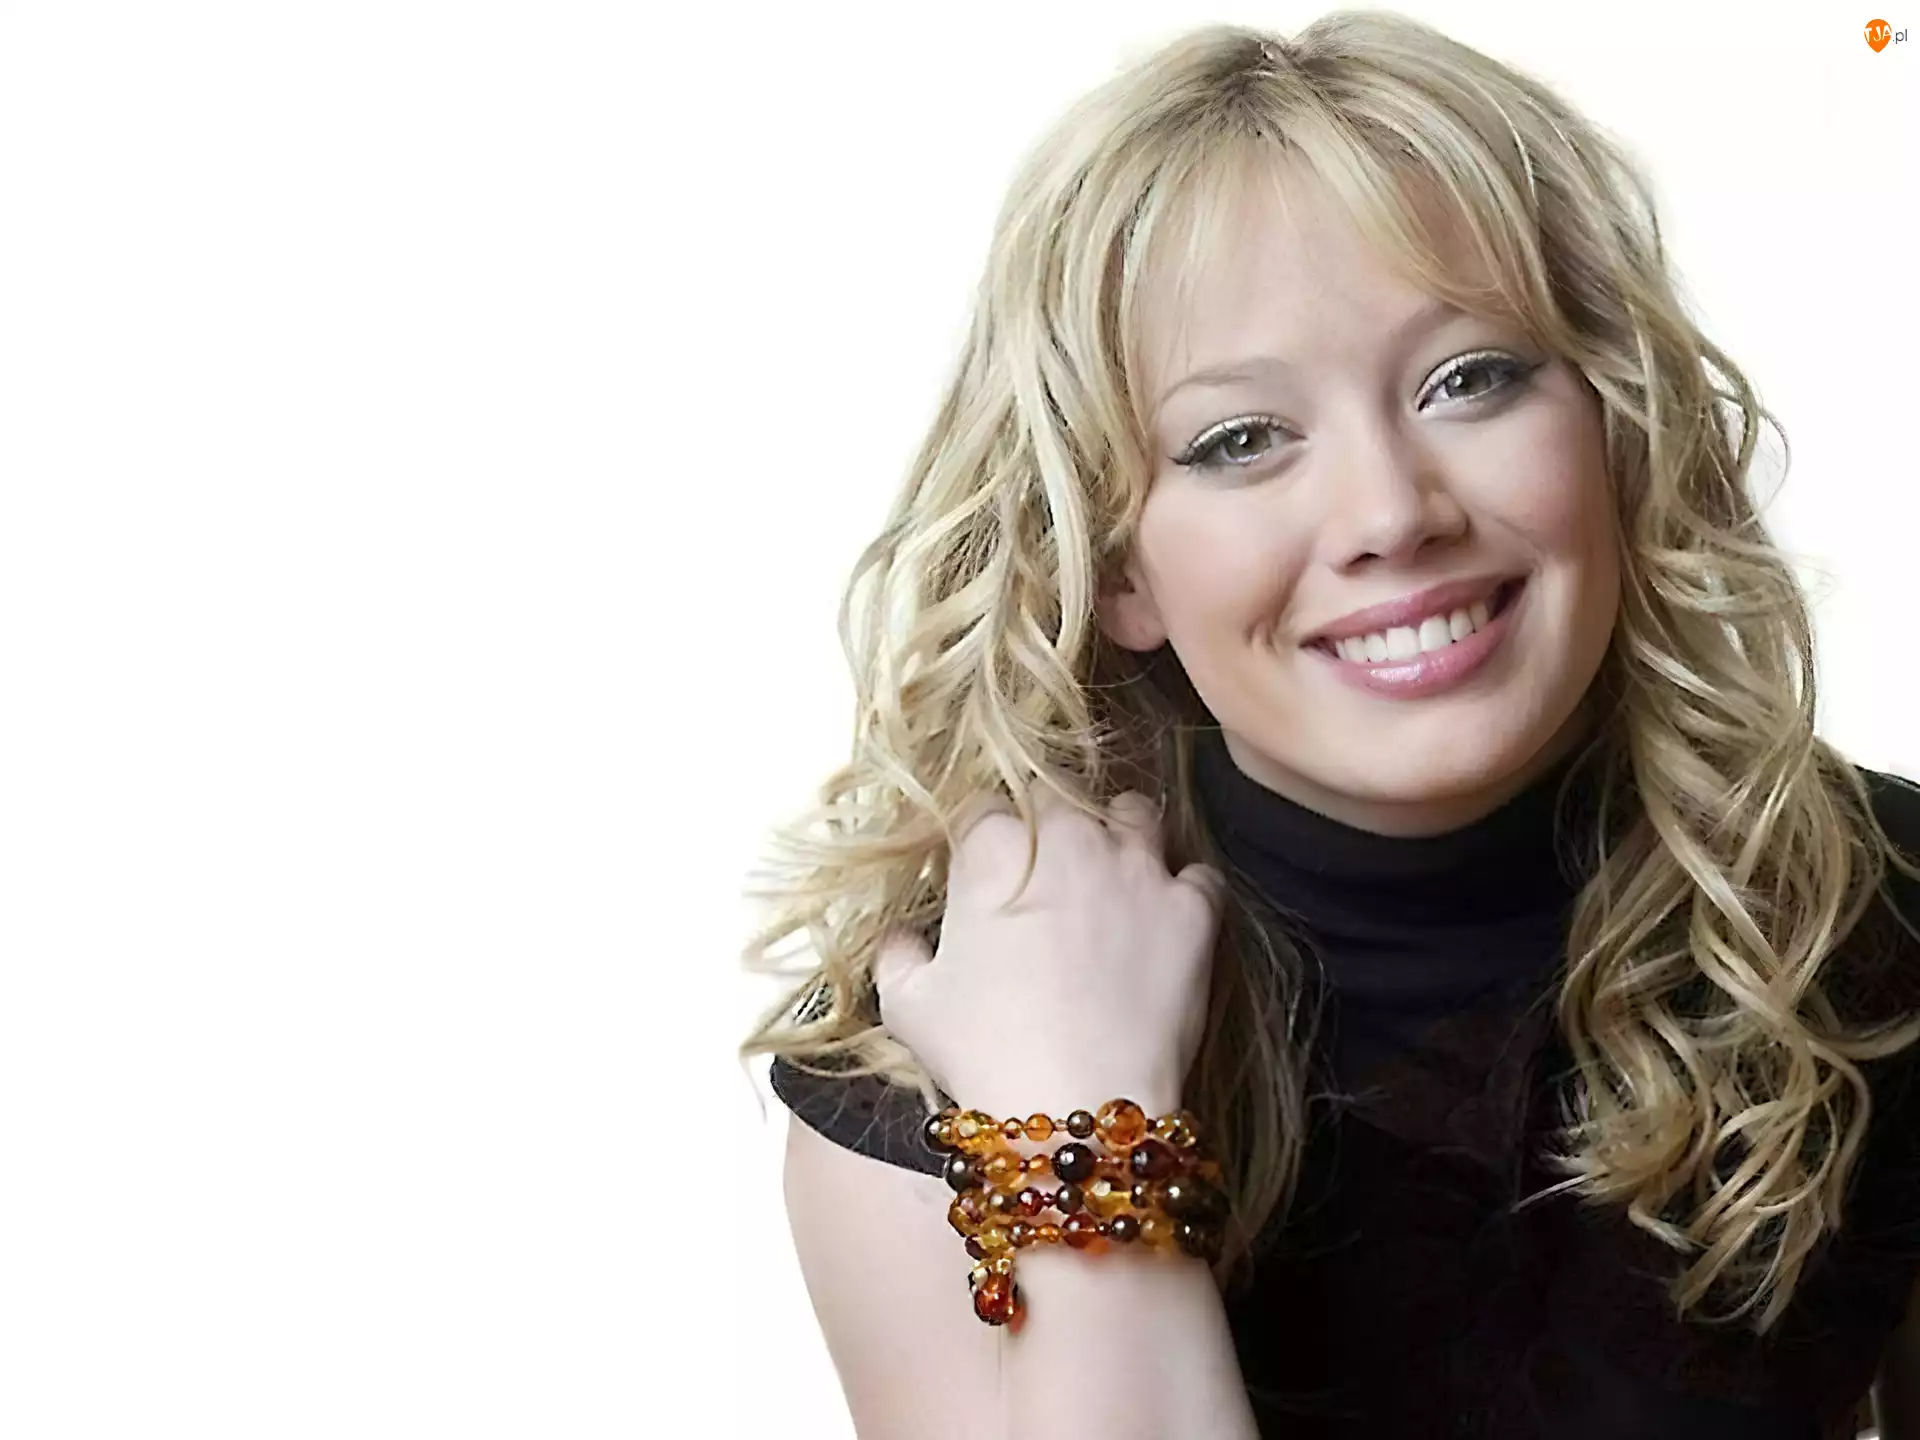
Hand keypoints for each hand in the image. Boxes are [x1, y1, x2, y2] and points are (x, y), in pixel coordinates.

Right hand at [872, 786, 1226, 1121]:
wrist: (1076, 1104)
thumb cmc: (982, 1052)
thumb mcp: (908, 1006)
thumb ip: (898, 954)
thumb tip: (900, 936)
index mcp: (994, 848)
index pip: (982, 808)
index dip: (981, 840)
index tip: (982, 875)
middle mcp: (1070, 836)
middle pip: (1057, 800)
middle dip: (1048, 829)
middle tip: (1043, 882)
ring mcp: (1138, 868)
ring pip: (1134, 813)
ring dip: (1120, 836)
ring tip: (1112, 879)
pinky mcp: (1192, 909)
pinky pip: (1199, 875)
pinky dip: (1184, 891)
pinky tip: (1167, 920)